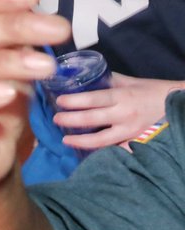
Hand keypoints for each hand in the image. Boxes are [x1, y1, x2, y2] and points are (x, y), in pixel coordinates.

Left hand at [53, 73, 184, 149]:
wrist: (178, 106)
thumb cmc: (152, 92)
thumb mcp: (129, 82)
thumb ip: (107, 80)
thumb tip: (83, 77)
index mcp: (122, 96)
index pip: (94, 99)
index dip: (75, 101)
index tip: (59, 101)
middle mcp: (125, 115)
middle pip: (93, 120)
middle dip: (71, 120)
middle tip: (56, 119)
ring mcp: (131, 132)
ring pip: (102, 140)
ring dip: (81, 141)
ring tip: (65, 139)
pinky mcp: (135, 143)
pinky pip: (114, 149)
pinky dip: (99, 152)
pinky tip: (85, 152)